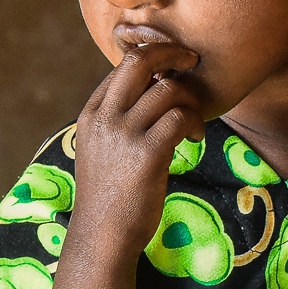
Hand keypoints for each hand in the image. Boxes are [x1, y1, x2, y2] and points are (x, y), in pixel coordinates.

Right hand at [69, 43, 202, 256]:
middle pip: (139, 62)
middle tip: (193, 61)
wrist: (103, 235)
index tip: (174, 66)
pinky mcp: (146, 154)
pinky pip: (179, 118)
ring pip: (167, 89)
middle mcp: (104, 118)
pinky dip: (194, 123)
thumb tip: (155, 88)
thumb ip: (120, 118)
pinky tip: (195, 140)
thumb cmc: (111, 193)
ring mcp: (123, 135)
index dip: (154, 57)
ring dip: (191, 102)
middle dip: (172, 52)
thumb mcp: (102, 148)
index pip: (123, 65)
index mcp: (92, 113)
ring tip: (193, 125)